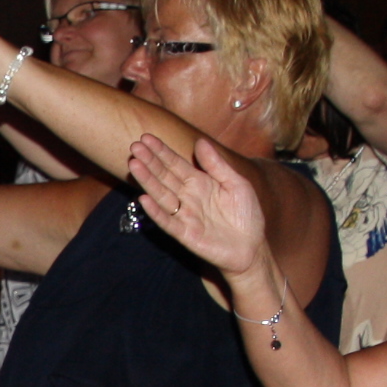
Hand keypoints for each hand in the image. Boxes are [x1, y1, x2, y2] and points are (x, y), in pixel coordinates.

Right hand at [129, 132, 270, 280]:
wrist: (252, 247)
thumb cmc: (246, 215)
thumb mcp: (236, 184)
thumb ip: (217, 165)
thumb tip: (200, 141)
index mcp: (199, 182)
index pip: (176, 164)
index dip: (161, 151)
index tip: (147, 138)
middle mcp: (188, 197)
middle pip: (165, 177)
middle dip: (150, 162)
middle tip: (135, 147)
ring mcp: (185, 215)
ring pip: (162, 195)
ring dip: (148, 181)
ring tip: (134, 165)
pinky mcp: (185, 234)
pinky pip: (168, 222)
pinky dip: (156, 212)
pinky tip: (144, 200)